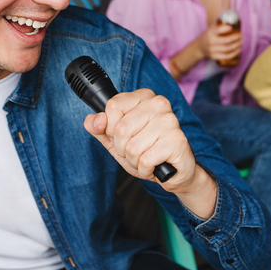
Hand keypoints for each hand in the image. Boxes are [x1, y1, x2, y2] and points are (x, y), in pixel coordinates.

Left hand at [84, 89, 216, 217]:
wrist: (174, 172)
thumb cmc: (147, 152)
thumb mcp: (116, 140)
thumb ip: (100, 128)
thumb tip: (93, 120)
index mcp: (144, 97)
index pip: (113, 106)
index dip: (111, 127)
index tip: (123, 135)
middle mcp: (159, 104)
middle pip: (120, 129)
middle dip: (123, 148)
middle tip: (137, 150)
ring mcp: (169, 121)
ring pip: (132, 147)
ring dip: (135, 160)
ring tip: (147, 157)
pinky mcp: (177, 141)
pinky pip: (145, 160)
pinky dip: (146, 169)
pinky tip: (155, 165)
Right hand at [198, 23, 241, 62]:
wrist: (199, 47)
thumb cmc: (208, 36)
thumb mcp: (211, 29)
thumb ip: (220, 26)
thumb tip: (233, 23)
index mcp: (210, 33)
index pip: (218, 30)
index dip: (226, 29)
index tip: (233, 28)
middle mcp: (210, 42)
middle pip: (226, 40)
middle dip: (236, 38)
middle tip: (242, 35)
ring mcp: (212, 50)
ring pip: (228, 48)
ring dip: (237, 45)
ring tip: (242, 41)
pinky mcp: (214, 57)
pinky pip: (226, 56)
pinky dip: (234, 53)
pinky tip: (239, 49)